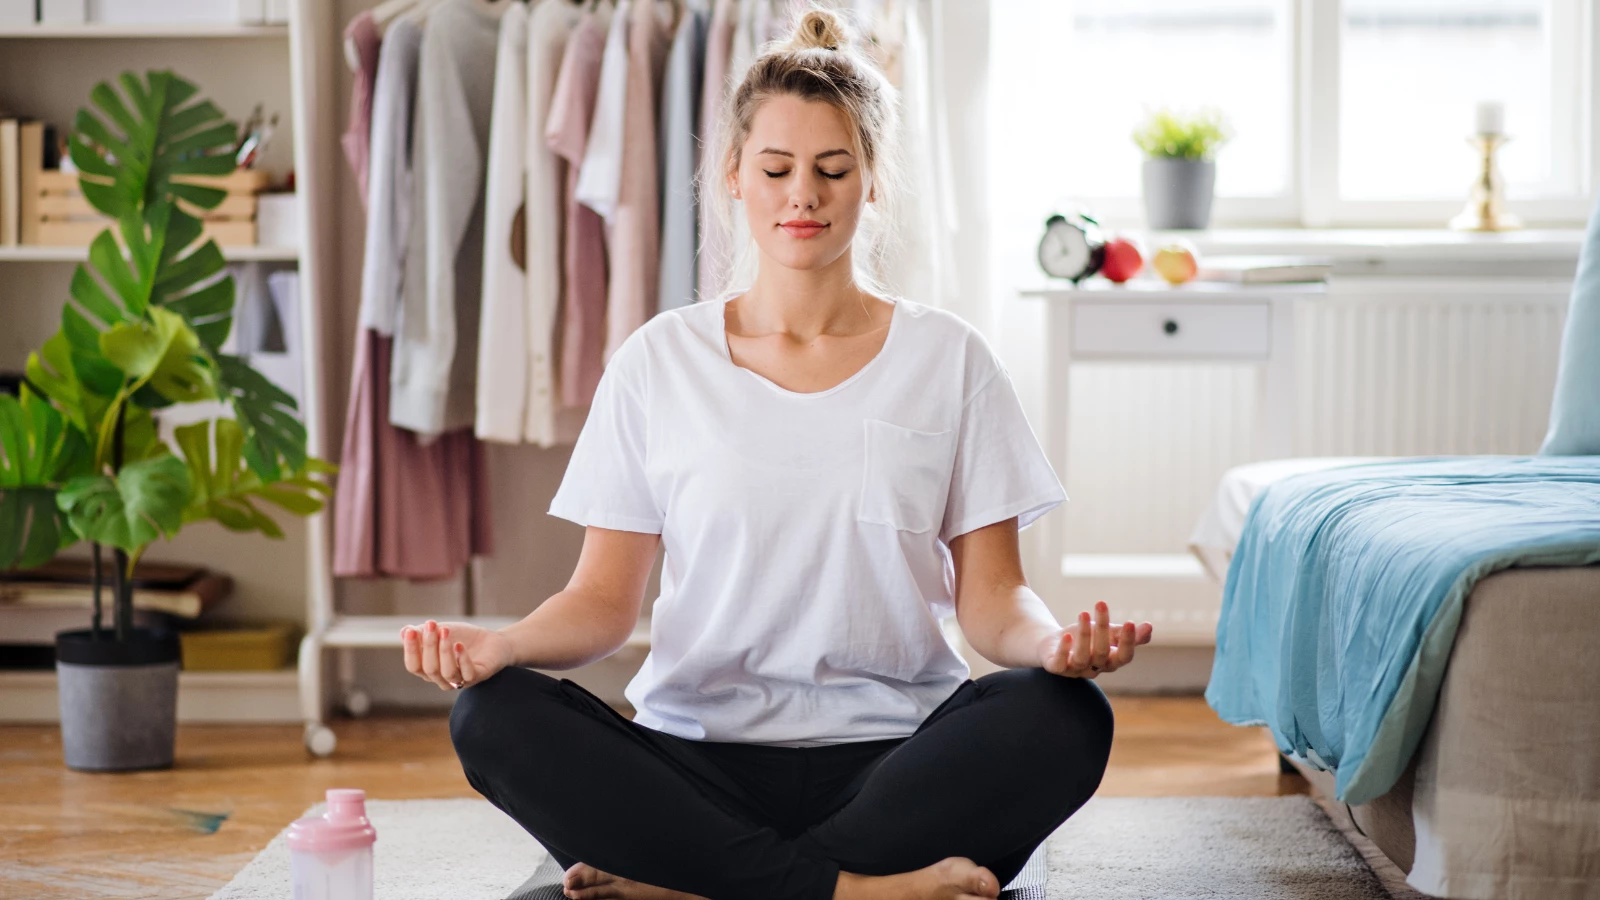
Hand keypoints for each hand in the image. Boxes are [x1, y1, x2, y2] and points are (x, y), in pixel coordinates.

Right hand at [400, 619, 513, 690]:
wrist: (492, 641)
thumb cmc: (463, 637)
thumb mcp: (441, 631)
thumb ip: (423, 633)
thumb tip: (404, 632)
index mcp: (429, 670)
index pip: (413, 666)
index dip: (410, 650)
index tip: (411, 631)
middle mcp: (442, 679)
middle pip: (429, 669)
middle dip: (429, 645)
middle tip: (431, 624)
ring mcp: (460, 680)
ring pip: (447, 673)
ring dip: (444, 651)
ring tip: (445, 631)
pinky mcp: (477, 678)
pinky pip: (467, 674)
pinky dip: (463, 659)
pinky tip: (460, 645)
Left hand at [1038, 601, 1152, 678]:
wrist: (1053, 643)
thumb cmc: (1085, 638)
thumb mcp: (1107, 633)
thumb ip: (1125, 633)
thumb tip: (1150, 627)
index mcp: (1110, 662)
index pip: (1124, 656)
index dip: (1128, 642)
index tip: (1130, 622)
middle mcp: (1094, 669)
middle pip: (1102, 653)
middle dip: (1103, 629)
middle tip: (1101, 604)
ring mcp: (1075, 670)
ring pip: (1082, 657)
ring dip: (1084, 635)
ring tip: (1084, 613)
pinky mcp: (1056, 668)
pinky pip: (1059, 664)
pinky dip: (1063, 651)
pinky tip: (1067, 636)